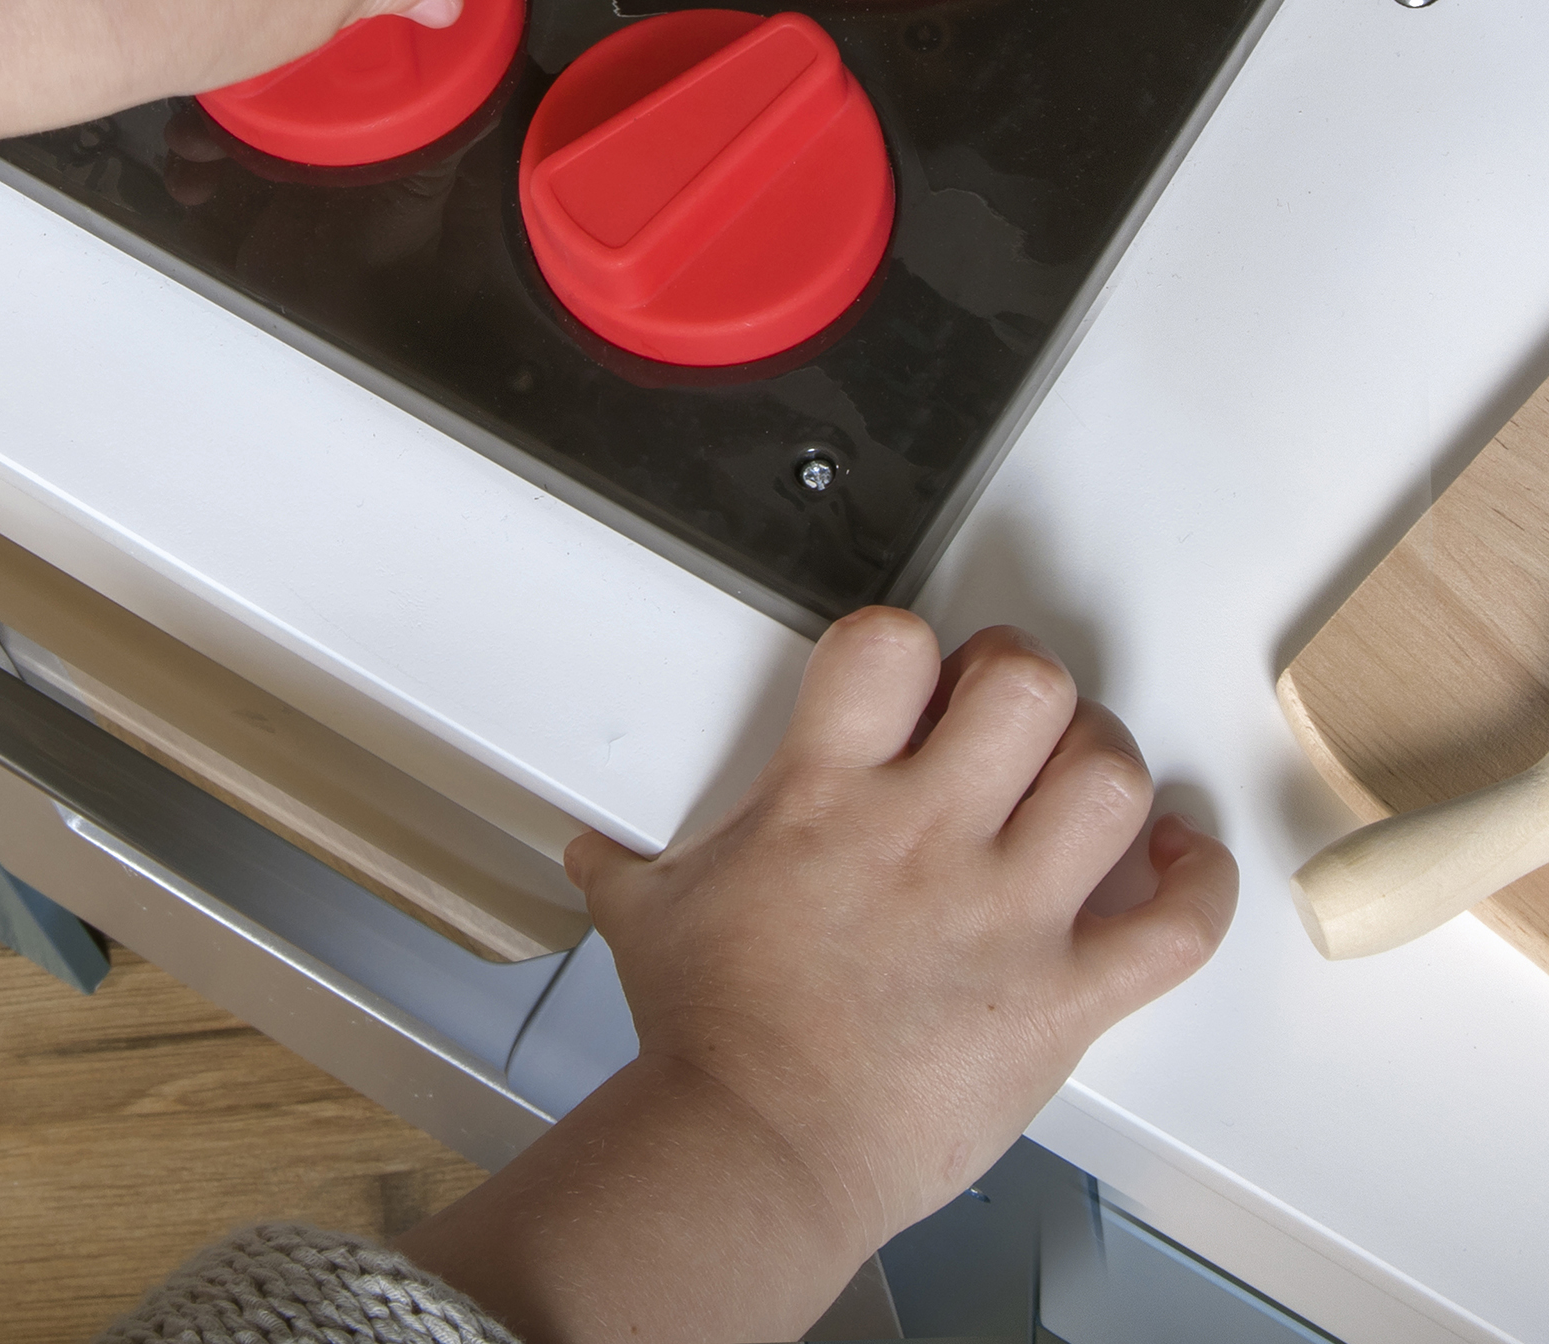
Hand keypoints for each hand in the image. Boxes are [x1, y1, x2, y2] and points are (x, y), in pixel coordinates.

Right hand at [399, 611, 1237, 1342]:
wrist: (760, 1148)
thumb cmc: (711, 1038)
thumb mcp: (649, 916)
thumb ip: (631, 866)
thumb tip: (595, 851)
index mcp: (825, 794)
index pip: (890, 643)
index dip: (911, 645)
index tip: (917, 679)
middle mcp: (926, 834)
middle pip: (1027, 687)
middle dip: (1024, 683)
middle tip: (1007, 715)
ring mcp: (1007, 915)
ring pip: (1111, 783)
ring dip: (1104, 768)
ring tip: (1077, 784)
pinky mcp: (1064, 998)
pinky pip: (1175, 927)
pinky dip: (1197, 886)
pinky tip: (1177, 865)